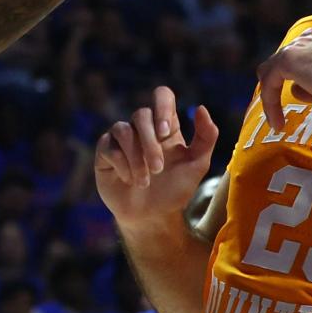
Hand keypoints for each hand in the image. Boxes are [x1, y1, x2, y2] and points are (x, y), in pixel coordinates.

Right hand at [95, 86, 217, 232]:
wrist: (152, 217)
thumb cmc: (175, 189)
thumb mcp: (197, 166)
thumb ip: (206, 138)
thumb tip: (201, 108)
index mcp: (164, 125)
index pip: (162, 95)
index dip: (162, 106)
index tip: (165, 132)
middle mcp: (141, 127)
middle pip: (141, 114)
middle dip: (150, 145)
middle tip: (159, 170)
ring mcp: (121, 138)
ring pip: (122, 129)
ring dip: (136, 158)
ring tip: (144, 182)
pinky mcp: (105, 151)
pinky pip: (109, 147)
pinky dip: (122, 166)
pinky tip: (129, 180)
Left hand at [258, 29, 311, 129]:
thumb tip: (297, 89)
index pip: (300, 57)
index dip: (297, 79)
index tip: (301, 100)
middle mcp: (307, 38)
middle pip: (282, 63)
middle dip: (280, 89)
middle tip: (281, 113)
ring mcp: (295, 47)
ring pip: (271, 73)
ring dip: (273, 98)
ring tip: (279, 122)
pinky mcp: (287, 60)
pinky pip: (269, 83)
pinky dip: (270, 103)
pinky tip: (278, 123)